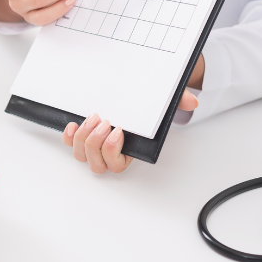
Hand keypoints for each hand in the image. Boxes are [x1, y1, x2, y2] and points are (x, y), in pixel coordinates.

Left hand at [61, 57, 204, 173]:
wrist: (133, 96)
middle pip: (97, 163)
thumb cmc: (146, 106)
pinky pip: (70, 145)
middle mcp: (110, 152)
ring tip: (93, 118)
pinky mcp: (80, 136)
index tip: (119, 131)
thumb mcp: (162, 101)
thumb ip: (177, 101)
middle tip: (104, 122)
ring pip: (82, 156)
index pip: (117, 165)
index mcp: (129, 151)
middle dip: (97, 143)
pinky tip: (73, 123)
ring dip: (84, 138)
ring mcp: (94, 146)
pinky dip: (69, 137)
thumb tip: (192, 102)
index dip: (113, 151)